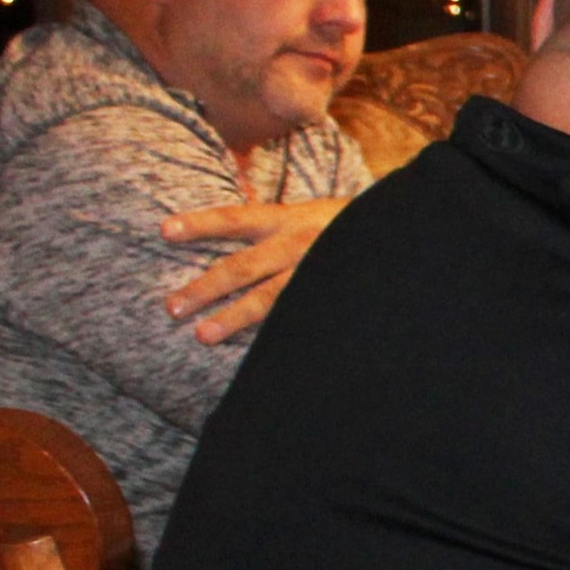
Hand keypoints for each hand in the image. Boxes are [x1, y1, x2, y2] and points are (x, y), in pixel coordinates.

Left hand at [159, 194, 345, 342]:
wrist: (405, 238)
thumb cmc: (352, 228)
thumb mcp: (314, 213)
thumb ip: (277, 225)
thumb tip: (230, 229)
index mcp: (289, 219)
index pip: (235, 218)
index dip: (200, 224)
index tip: (164, 230)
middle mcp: (299, 244)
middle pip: (242, 267)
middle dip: (205, 288)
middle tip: (172, 308)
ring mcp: (316, 273)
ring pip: (267, 298)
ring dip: (233, 318)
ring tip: (202, 336)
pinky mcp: (330, 298)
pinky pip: (298, 318)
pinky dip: (273, 335)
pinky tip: (254, 355)